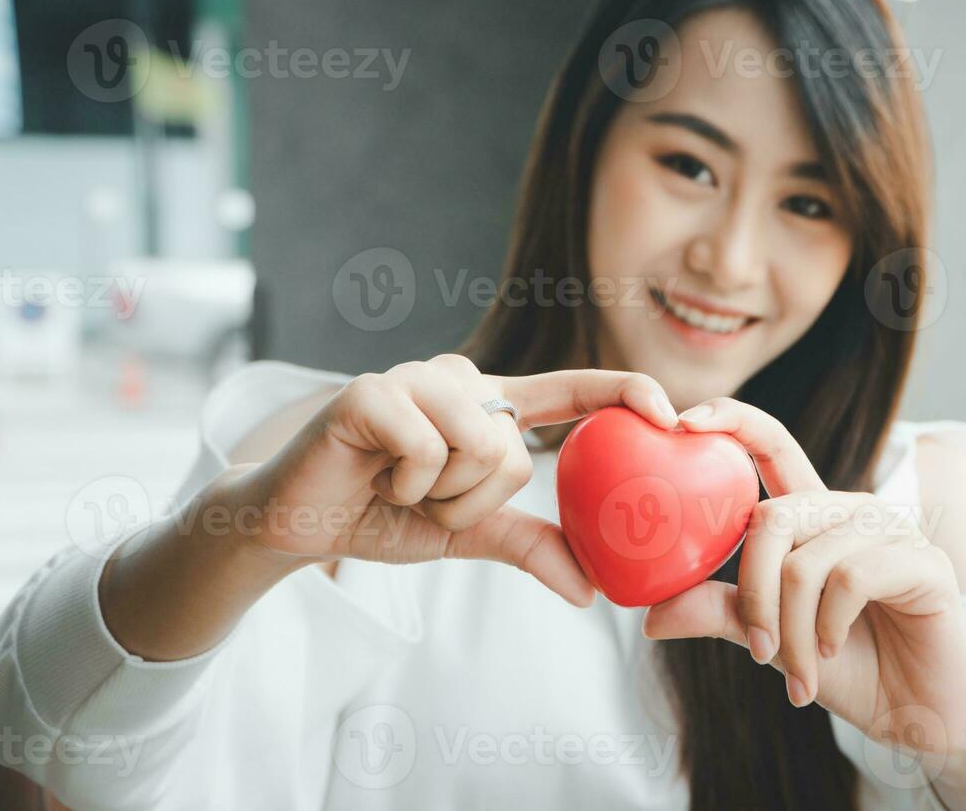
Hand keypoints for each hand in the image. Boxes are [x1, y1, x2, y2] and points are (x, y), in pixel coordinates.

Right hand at [225, 355, 677, 605]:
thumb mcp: (465, 533)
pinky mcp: (373, 389)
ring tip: (396, 487)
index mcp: (488, 406)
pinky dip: (405, 482)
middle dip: (469, 501)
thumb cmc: (380, 516)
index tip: (672, 410)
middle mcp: (460, 378)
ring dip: (438, 494)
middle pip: (515, 450)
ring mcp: (415, 377)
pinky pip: (428, 447)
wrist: (293, 525)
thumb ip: (528, 545)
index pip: (567, 392)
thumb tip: (592, 589)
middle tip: (421, 500)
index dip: (621, 393)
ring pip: (481, 445)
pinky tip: (371, 473)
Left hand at [641, 397, 965, 762]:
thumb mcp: (771, 640)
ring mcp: (892, 531)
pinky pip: (851, 578)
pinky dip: (829, 627)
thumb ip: (721, 613)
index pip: (772, 447)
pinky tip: (836, 653)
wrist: (915, 715)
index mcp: (814, 516)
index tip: (682, 421)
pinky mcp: (924, 561)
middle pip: (774, 518)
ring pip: (807, 561)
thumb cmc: (846, 668)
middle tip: (755, 651)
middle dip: (753, 593)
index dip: (732, 421)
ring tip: (801, 673)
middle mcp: (853, 510)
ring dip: (792, 629)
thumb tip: (649, 616)